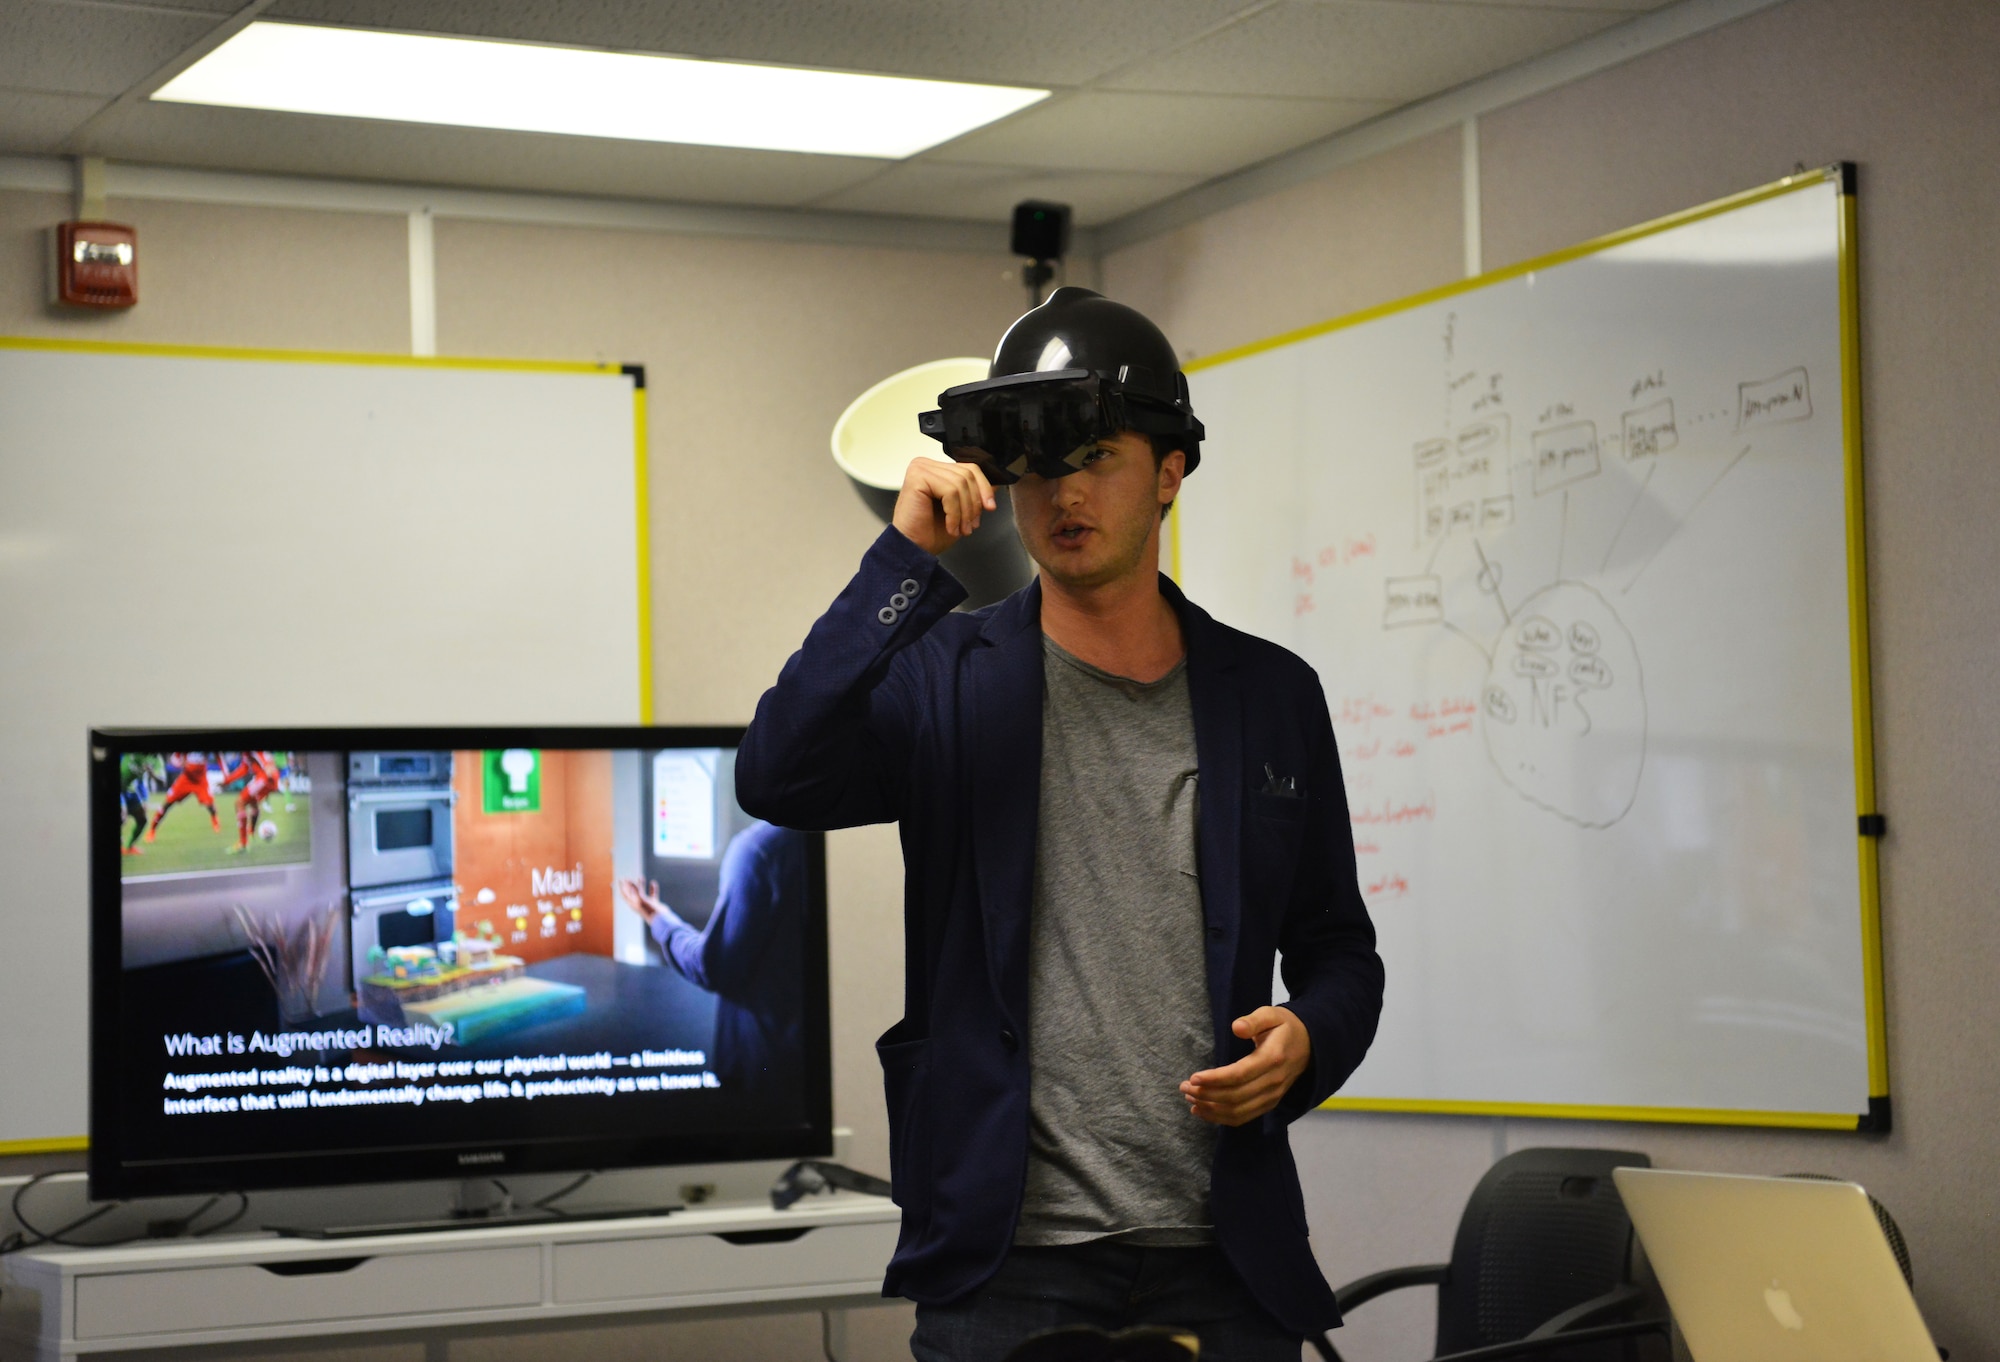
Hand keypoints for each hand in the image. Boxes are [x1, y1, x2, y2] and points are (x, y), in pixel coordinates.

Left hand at [614, 877, 661, 923]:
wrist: (661, 919)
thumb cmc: (650, 911)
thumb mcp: (641, 900)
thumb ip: (635, 892)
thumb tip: (629, 884)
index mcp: (633, 904)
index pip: (625, 894)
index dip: (622, 887)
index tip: (621, 879)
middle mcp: (638, 904)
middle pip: (631, 893)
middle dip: (629, 885)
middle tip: (628, 878)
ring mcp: (646, 904)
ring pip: (642, 893)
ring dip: (641, 885)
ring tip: (641, 877)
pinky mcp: (654, 903)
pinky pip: (652, 894)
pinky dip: (652, 888)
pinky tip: (653, 883)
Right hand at [892, 456, 995, 556]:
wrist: (913, 549)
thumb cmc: (930, 533)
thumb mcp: (961, 510)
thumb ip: (975, 494)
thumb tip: (996, 484)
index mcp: (936, 469)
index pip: (969, 468)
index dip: (983, 488)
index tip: (990, 508)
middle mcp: (926, 465)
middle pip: (967, 474)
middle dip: (974, 503)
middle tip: (971, 525)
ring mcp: (920, 469)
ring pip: (960, 483)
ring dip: (965, 511)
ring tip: (961, 529)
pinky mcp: (917, 477)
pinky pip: (949, 491)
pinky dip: (954, 513)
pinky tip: (950, 526)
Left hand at [1180, 1006, 1311, 1126]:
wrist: (1310, 1045)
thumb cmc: (1285, 1027)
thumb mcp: (1271, 1014)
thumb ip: (1253, 1020)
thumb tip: (1236, 1027)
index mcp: (1273, 1059)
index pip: (1239, 1075)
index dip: (1214, 1079)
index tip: (1193, 1077)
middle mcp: (1273, 1082)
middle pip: (1235, 1097)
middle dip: (1206, 1094)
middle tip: (1184, 1087)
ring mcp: (1272, 1096)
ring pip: (1238, 1111)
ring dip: (1210, 1108)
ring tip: (1189, 1097)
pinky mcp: (1269, 1104)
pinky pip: (1243, 1117)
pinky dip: (1220, 1118)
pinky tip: (1202, 1110)